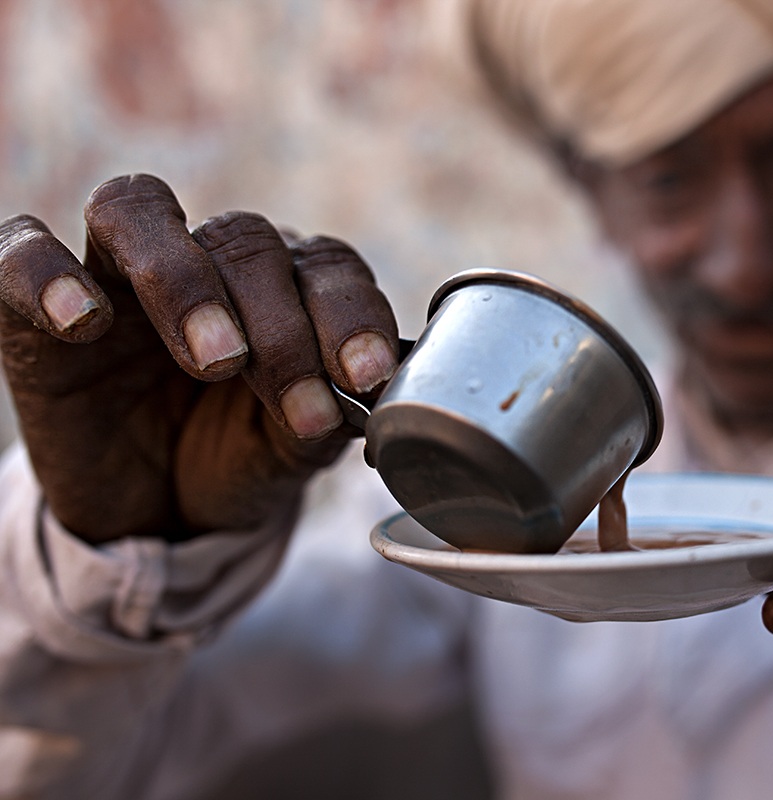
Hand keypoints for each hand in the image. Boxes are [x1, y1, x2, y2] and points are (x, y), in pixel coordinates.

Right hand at [0, 174, 401, 541]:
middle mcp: (205, 260)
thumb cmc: (232, 460)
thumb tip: (375, 390)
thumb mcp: (287, 452)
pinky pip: (20, 251)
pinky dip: (46, 274)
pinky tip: (82, 321)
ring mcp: (115, 273)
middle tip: (295, 399)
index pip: (324, 264)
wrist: (150, 513)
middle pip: (242, 239)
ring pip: (138, 209)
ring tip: (215, 359)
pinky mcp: (34, 307)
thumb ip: (325, 416)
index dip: (350, 312)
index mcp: (282, 285)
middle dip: (279, 323)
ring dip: (184, 280)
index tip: (366, 374)